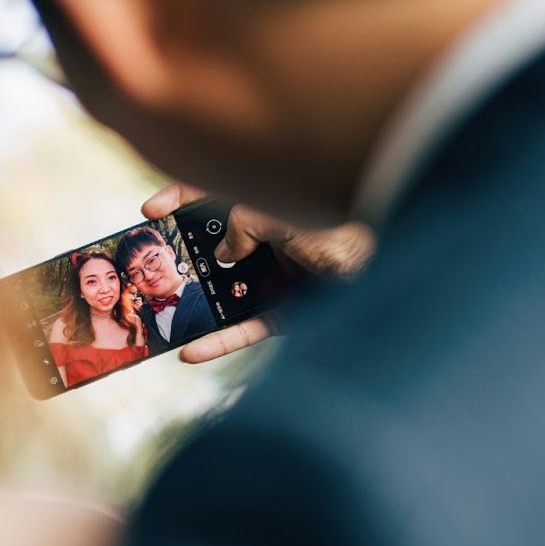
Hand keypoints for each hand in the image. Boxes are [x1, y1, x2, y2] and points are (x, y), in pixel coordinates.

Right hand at [141, 183, 375, 363]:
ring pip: (228, 293)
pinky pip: (248, 331)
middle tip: (151, 265)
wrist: (394, 258)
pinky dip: (220, 343)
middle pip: (219, 246)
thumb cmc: (339, 223)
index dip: (180, 198)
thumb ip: (241, 222)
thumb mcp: (276, 212)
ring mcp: (281, 277)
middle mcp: (275, 239)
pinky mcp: (290, 314)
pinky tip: (190, 353)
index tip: (149, 212)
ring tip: (160, 311)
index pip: (216, 192)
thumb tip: (225, 253)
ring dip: (196, 304)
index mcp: (272, 202)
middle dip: (185, 257)